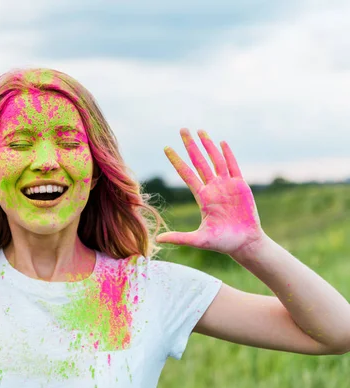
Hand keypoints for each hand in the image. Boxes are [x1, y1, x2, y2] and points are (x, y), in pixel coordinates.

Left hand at [156, 128, 264, 254]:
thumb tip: (157, 239)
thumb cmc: (222, 243)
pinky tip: (221, 142)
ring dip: (208, 145)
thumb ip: (179, 238)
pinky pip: (233, 166)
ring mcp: (227, 185)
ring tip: (200, 131)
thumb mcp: (198, 240)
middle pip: (199, 161)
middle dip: (191, 145)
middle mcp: (213, 188)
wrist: (245, 243)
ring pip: (215, 160)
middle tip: (182, 129)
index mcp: (202, 197)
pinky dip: (227, 154)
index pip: (186, 174)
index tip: (166, 148)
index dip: (176, 161)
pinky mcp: (241, 186)